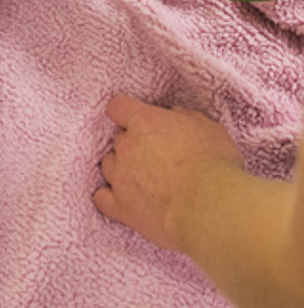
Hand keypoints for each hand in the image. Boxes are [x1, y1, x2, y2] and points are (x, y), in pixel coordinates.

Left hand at [93, 95, 243, 251]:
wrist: (210, 209)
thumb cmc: (214, 166)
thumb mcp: (208, 128)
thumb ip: (185, 117)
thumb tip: (174, 114)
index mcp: (144, 122)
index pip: (118, 107)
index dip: (124, 111)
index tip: (134, 119)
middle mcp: (126, 147)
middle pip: (119, 140)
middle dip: (133, 145)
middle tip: (156, 157)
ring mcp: (120, 178)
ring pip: (109, 165)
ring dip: (121, 169)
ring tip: (143, 180)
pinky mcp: (122, 208)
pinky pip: (102, 199)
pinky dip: (109, 198)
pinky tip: (122, 200)